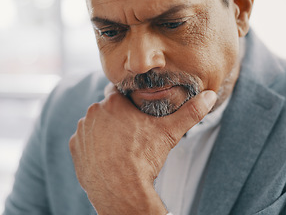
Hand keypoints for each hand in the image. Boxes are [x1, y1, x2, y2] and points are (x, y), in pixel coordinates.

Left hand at [69, 84, 216, 214]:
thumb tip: (210, 96)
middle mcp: (93, 112)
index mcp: (114, 102)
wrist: (122, 190)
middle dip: (118, 118)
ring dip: (104, 132)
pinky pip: (85, 142)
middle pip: (108, 110)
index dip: (130, 104)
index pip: (120, 93)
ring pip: (96, 125)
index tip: (137, 116)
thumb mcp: (170, 132)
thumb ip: (190, 112)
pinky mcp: (75, 148)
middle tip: (132, 135)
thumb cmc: (145, 158)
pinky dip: (94, 147)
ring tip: (120, 148)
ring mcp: (82, 131)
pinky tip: (108, 157)